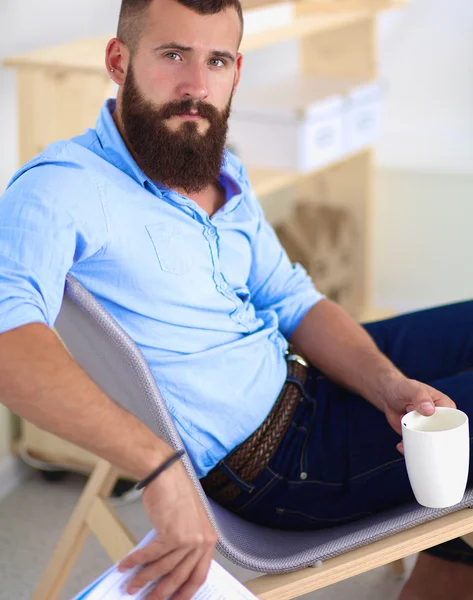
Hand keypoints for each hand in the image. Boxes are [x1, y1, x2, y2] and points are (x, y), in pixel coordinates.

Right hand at [118, 463, 217, 599]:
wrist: (167, 475)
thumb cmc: (176, 494)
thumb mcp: (187, 523)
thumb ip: (182, 546)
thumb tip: (164, 571)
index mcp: (208, 541)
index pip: (199, 576)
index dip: (184, 593)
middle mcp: (201, 542)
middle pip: (180, 577)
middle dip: (161, 593)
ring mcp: (187, 539)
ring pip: (163, 569)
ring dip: (143, 580)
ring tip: (131, 587)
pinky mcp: (171, 534)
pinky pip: (150, 555)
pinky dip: (135, 562)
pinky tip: (126, 566)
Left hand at [381, 376, 455, 454]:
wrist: (387, 395)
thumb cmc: (402, 388)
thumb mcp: (411, 388)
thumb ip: (420, 396)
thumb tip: (429, 410)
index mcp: (445, 406)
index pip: (453, 422)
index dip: (444, 429)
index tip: (429, 427)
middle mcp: (439, 419)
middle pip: (443, 437)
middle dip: (429, 438)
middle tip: (414, 427)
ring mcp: (428, 428)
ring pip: (429, 443)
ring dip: (418, 443)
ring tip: (405, 428)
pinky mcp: (417, 435)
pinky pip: (417, 446)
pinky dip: (410, 447)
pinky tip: (401, 444)